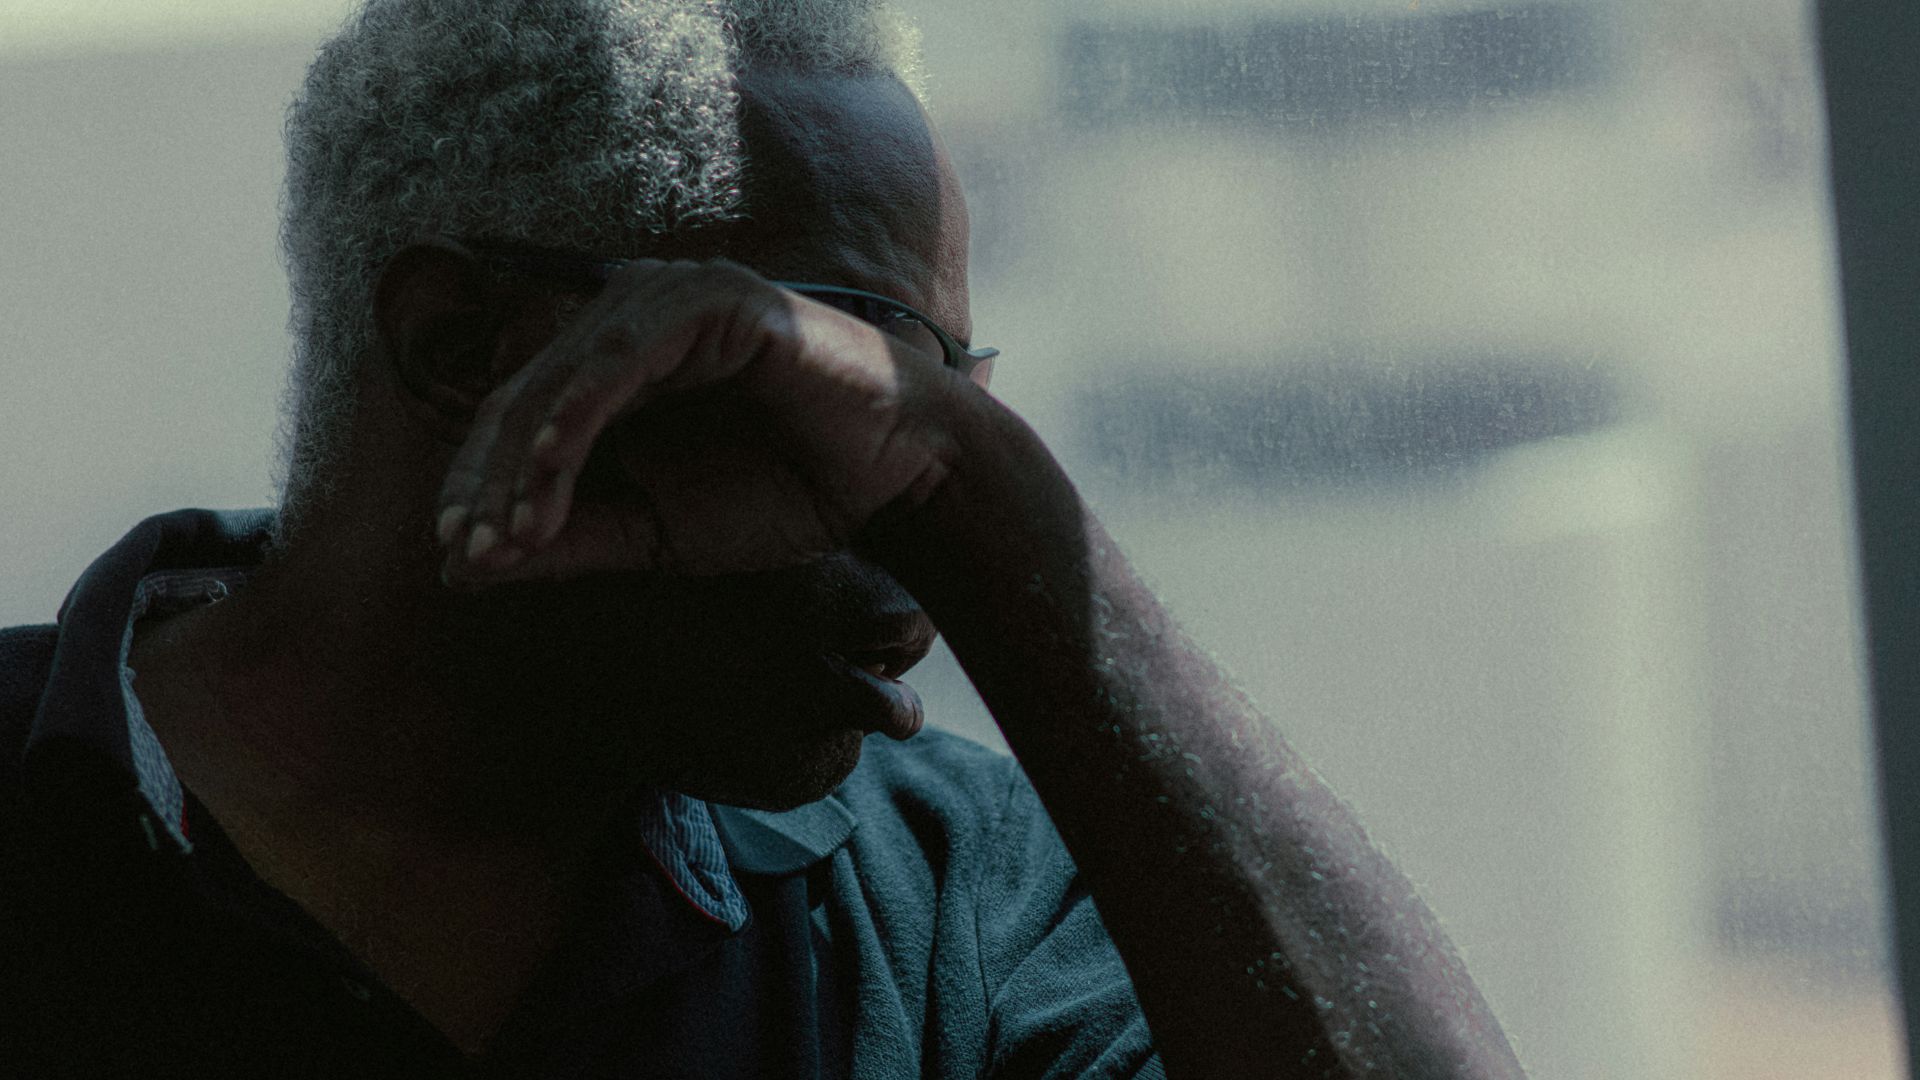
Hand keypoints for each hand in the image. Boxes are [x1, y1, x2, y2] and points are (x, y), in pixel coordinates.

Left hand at [434, 259, 965, 582]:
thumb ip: (567, 542)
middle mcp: (628, 318)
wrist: (894, 482)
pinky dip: (581, 412)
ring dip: (528, 460)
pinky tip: (550, 466)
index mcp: (610, 365)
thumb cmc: (782, 497)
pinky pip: (626, 355)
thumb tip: (459, 572)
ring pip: (565, 377)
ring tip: (511, 531)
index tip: (455, 557)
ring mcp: (670, 298)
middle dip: (492, 482)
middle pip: (523, 396)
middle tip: (473, 553)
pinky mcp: (713, 299)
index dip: (477, 486)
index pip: (513, 418)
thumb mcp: (655, 536)